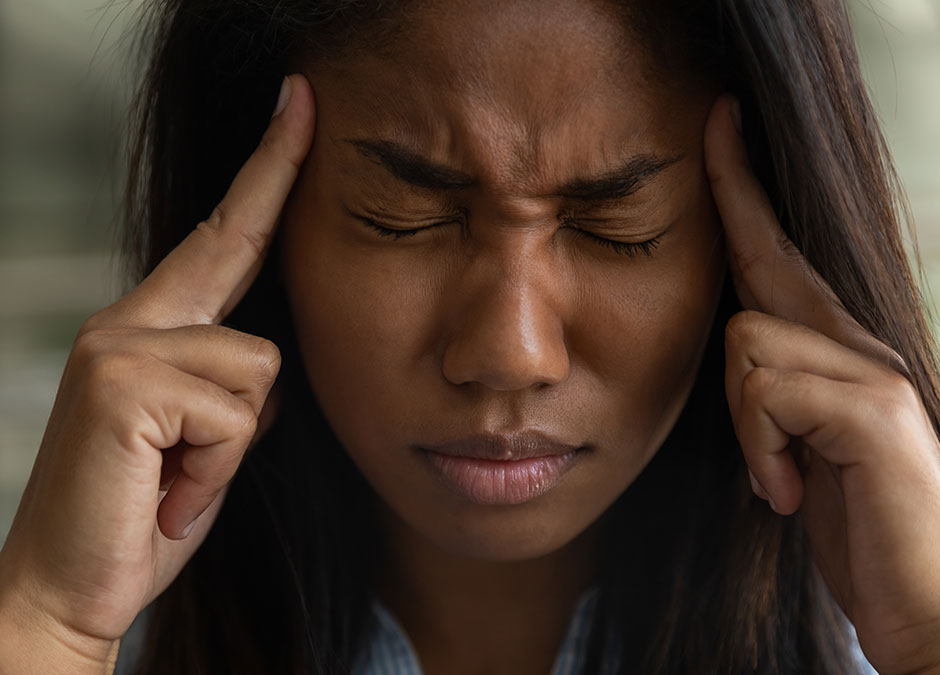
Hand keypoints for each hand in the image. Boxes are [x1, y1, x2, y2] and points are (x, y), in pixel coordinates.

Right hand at [0, 74, 314, 667]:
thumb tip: (266, 356)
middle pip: (251, 295)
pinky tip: (166, 490)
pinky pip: (236, 416)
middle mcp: (128, 322)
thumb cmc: (146, 513)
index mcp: (151, 329)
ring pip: (261, 370)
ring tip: (177, 477)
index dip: (269, 171)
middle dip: (248, 357)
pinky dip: (215, 471)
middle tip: (202, 391)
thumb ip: (232, 384)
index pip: (225, 236)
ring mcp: (120, 346)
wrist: (74, 586)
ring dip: (234, 447)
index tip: (302, 106)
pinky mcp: (122, 383)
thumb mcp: (207, 439)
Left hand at [705, 94, 939, 674]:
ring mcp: (874, 373)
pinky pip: (766, 392)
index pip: (777, 258)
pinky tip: (789, 494)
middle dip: (734, 197)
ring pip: (746, 342)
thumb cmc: (856, 531)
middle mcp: (861, 347)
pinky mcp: (875, 411)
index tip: (720, 125)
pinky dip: (761, 451)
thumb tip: (738, 362)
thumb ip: (772, 397)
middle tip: (719, 124)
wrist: (922, 606)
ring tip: (780, 477)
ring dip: (744, 427)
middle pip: (764, 264)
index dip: (743, 191)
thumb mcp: (795, 452)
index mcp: (835, 355)